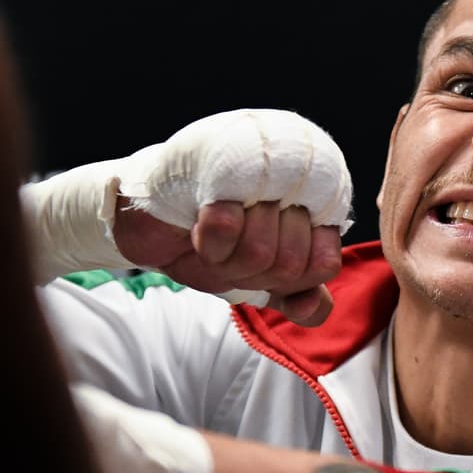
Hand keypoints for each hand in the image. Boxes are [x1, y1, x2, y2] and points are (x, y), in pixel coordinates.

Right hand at [114, 197, 342, 326]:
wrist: (146, 215)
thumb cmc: (205, 241)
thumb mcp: (255, 278)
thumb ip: (295, 294)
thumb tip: (311, 307)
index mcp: (309, 216)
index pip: (325, 265)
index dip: (291, 281)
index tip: (261, 268)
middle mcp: (294, 191)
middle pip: (290, 266)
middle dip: (250, 274)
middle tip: (228, 248)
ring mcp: (262, 175)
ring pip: (261, 253)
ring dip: (225, 259)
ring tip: (212, 233)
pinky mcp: (223, 165)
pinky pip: (226, 227)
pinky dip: (208, 239)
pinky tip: (198, 223)